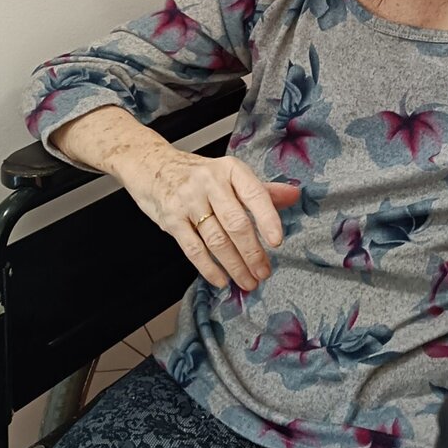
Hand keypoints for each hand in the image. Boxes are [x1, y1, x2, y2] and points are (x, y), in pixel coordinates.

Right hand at [121, 147, 300, 293]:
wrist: (152, 166)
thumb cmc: (198, 175)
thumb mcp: (230, 175)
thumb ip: (262, 190)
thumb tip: (294, 195)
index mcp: (230, 170)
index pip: (255, 195)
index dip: (268, 219)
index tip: (277, 241)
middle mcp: (210, 182)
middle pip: (236, 223)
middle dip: (252, 253)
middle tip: (264, 272)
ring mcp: (188, 200)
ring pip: (216, 240)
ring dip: (234, 265)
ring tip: (248, 281)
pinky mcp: (171, 219)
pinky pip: (193, 249)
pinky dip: (209, 268)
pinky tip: (221, 280)